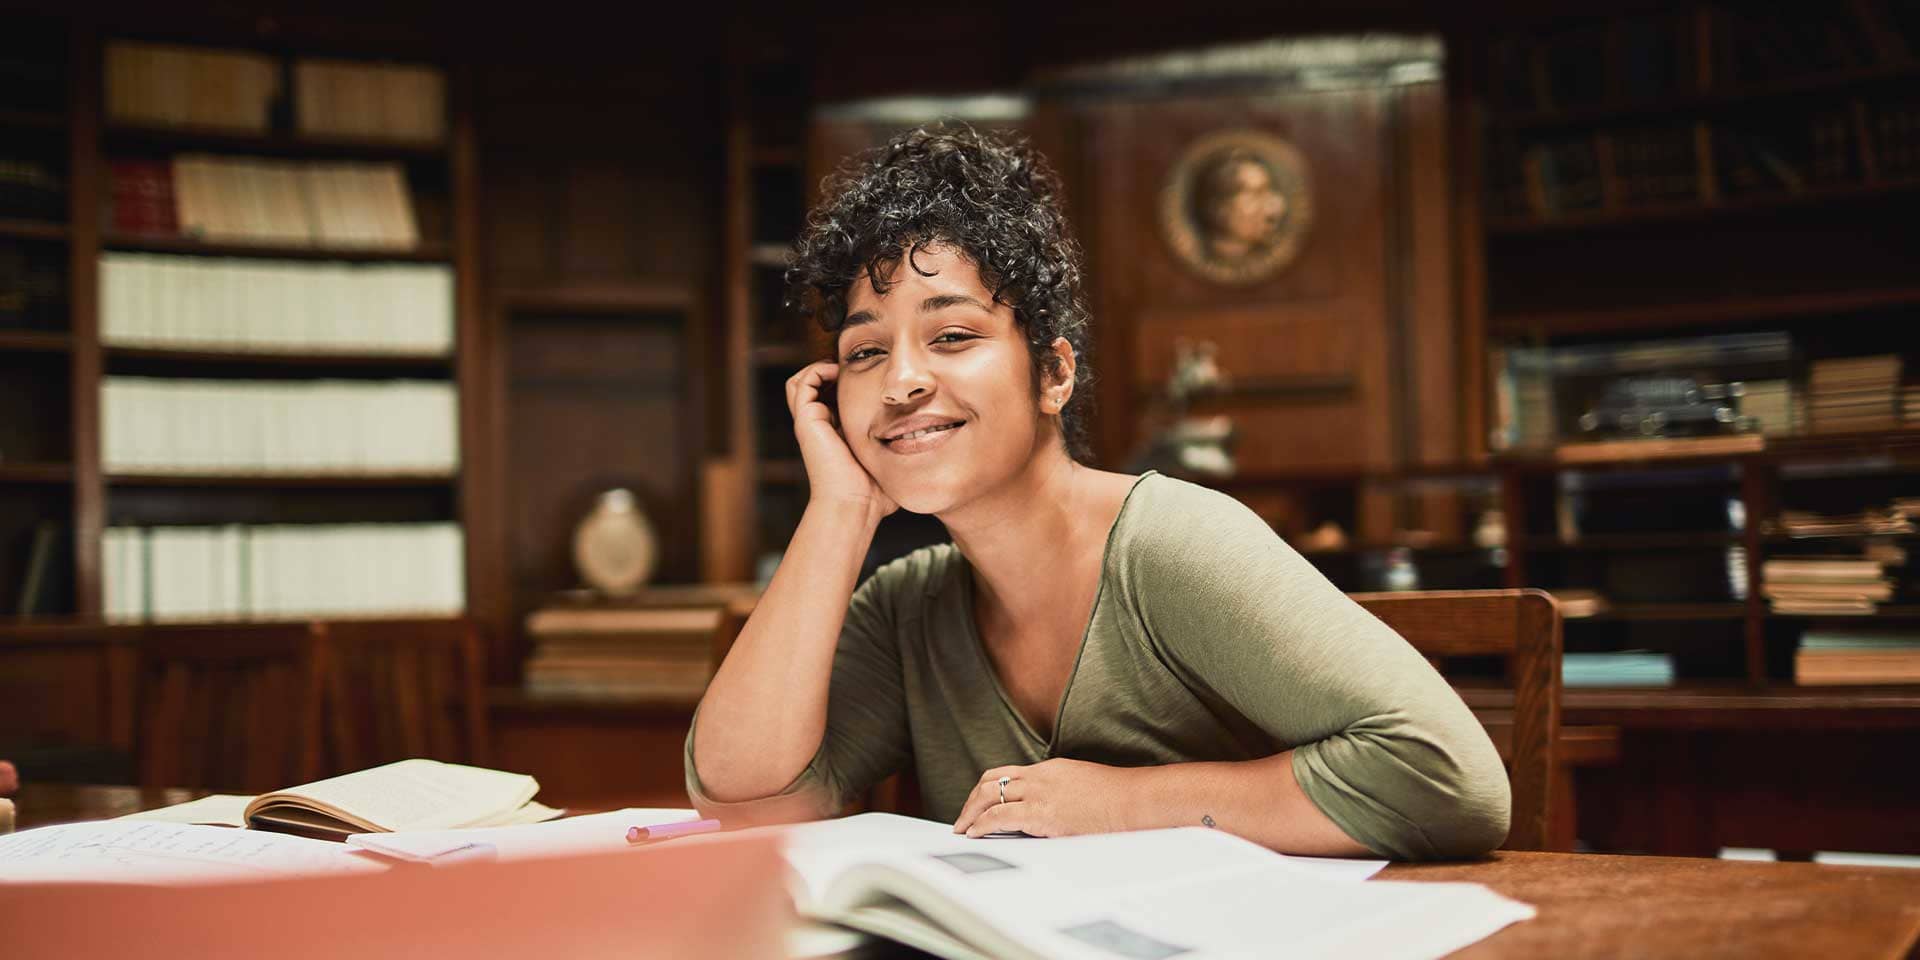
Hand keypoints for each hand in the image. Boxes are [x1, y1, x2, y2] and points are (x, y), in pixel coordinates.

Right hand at [785, 361, 896, 520]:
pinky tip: (839, 375)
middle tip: (855, 370)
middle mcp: (819, 426)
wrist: (854, 506)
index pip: (831, 398)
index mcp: (835, 434)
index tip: (871, 378)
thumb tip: (929, 450)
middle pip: (812, 387)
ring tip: (842, 369)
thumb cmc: (874, 495)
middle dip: (831, 371)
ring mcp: (810, 423)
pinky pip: (802, 383)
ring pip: (800, 381)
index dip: (846, 384)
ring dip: (820, 368)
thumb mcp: (890, 465)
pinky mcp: (807, 420)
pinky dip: (818, 370)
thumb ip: (901, 454)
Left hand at [951, 759, 1136, 838]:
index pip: (1007, 773)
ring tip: (963, 829)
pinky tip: (976, 833)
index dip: (987, 788)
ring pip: (990, 795)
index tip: (978, 802)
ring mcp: (1039, 793)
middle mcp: (1039, 777)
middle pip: (991, 780)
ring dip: (971, 813)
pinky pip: (1000, 816)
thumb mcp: (1083, 787)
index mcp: (1050, 769)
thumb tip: (1054, 811)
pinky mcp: (1041, 813)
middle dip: (972, 800)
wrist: (1132, 801)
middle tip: (963, 818)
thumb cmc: (1117, 799)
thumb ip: (1062, 793)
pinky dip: (982, 824)